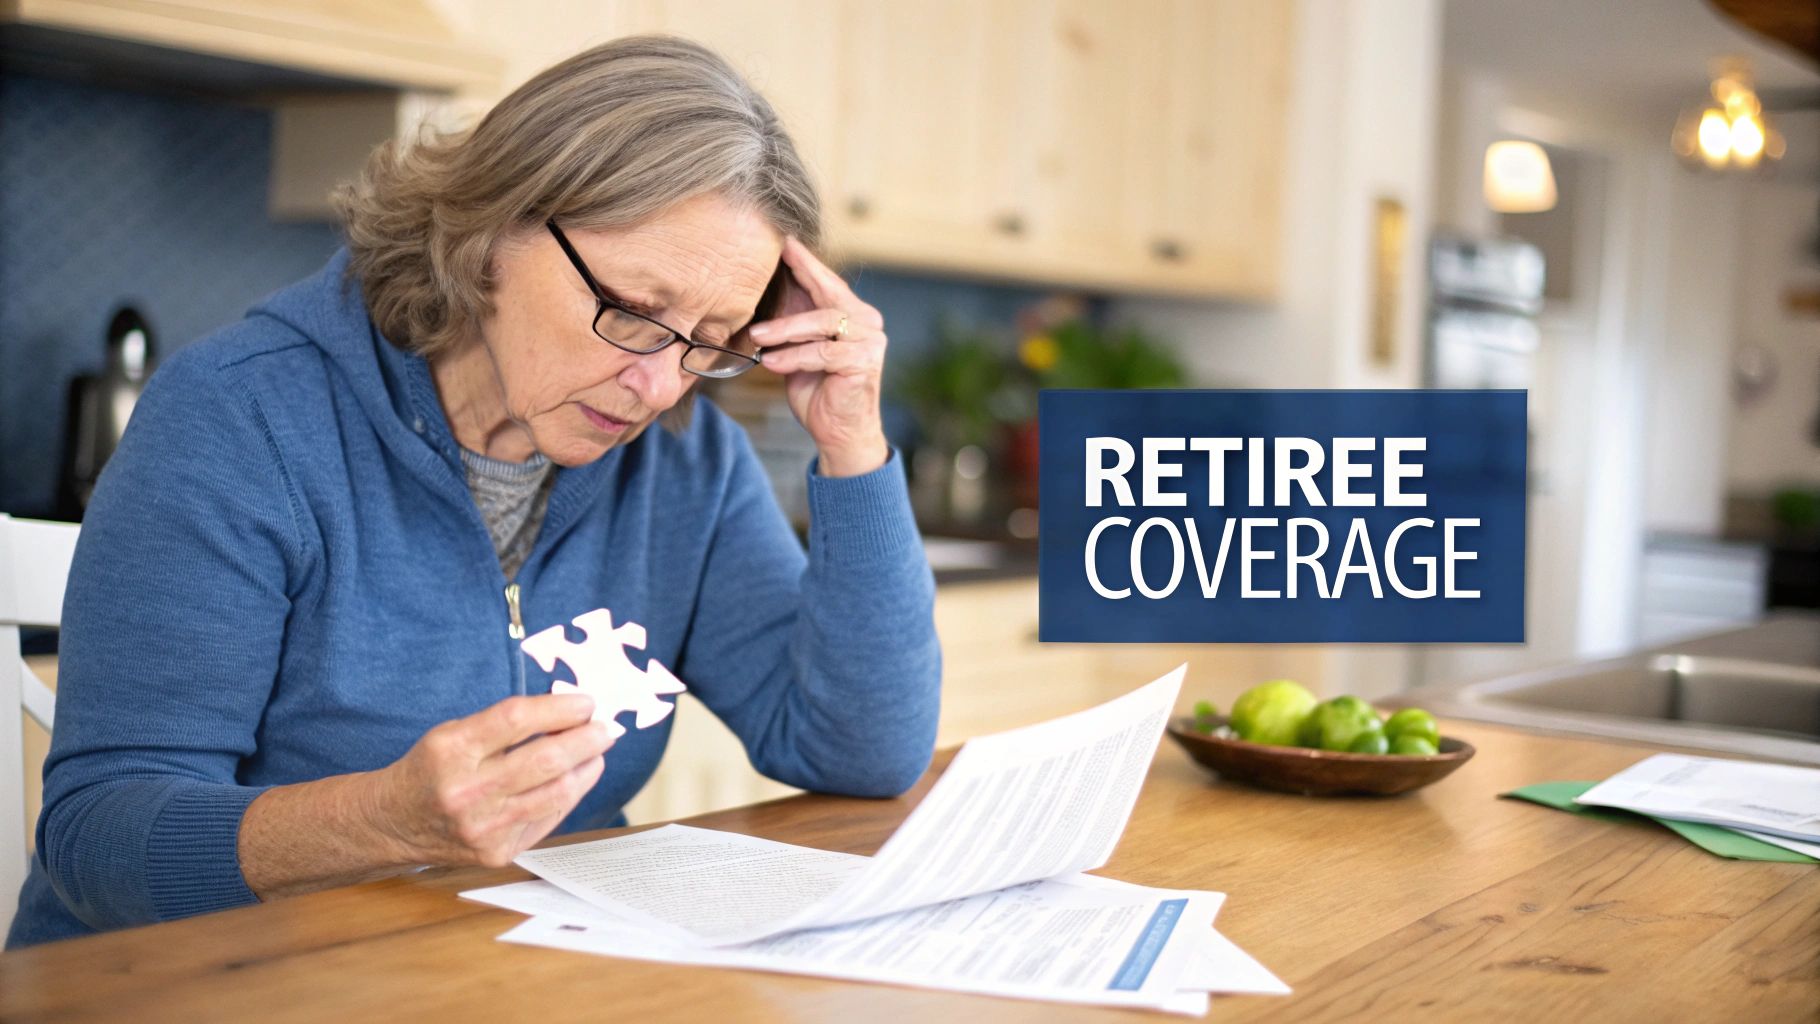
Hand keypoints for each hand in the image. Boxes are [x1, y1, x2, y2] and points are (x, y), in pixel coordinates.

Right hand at [364, 693, 611, 868]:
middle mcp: (467, 790)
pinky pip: (547, 818)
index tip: (585, 704)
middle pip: (545, 759)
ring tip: (597, 752)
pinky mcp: (496, 853)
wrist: (391, 824)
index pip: (517, 719)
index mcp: (452, 750)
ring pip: (556, 793)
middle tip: (605, 729)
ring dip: (586, 768)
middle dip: (586, 740)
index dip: (559, 708)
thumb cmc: (431, 769)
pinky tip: (574, 779)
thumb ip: (505, 725)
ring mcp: (483, 827)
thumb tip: (569, 713)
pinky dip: (567, 795)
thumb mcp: (454, 732)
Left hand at [747, 237, 890, 476]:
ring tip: (757, 336)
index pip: (827, 281)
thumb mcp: (798, 348)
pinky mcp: (864, 362)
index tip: (783, 241)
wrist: (840, 433)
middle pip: (827, 294)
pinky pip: (822, 353)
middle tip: (761, 272)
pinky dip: (793, 357)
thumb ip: (792, 322)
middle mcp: (867, 322)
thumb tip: (764, 289)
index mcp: (853, 313)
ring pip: (822, 322)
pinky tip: (770, 362)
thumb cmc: (818, 390)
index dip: (805, 261)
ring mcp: (870, 341)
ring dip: (784, 329)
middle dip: (795, 279)